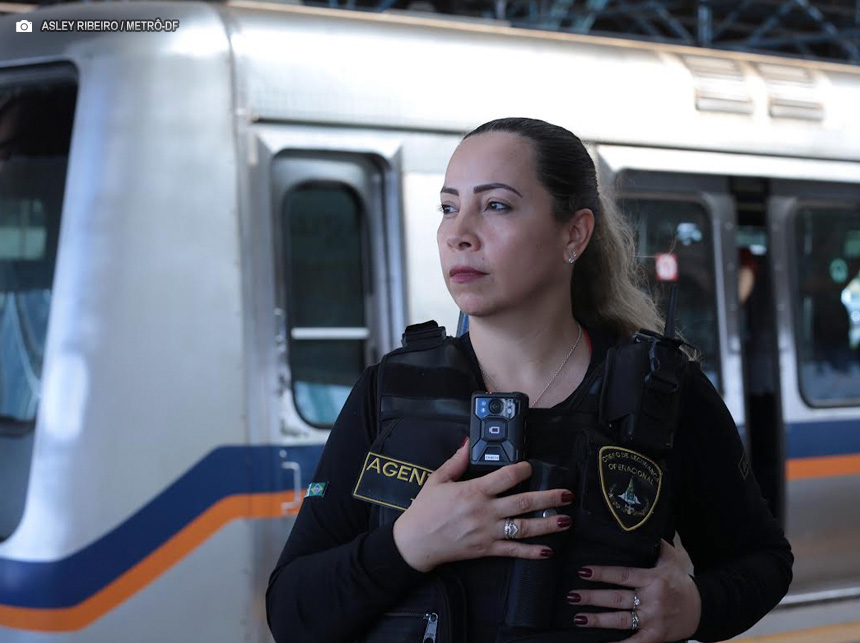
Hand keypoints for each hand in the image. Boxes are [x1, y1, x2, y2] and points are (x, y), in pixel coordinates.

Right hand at [392, 439, 574, 572]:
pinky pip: (513, 551)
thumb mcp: (438, 479)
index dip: (523, 470)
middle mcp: (485, 511)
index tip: (532, 467)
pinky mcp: (486, 549)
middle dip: (549, 498)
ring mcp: (487, 532)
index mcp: (474, 491)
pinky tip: (548, 550)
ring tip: (566, 520)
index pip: (506, 476)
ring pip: (524, 528)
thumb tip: (469, 442)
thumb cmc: (425, 510)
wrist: (415, 542)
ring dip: (548, 524)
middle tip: (567, 494)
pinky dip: (531, 552)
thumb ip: (457, 461)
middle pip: (523, 502)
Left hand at [568, 540, 701, 641]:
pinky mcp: (655, 636)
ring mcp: (653, 620)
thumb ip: (656, 544)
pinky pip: (634, 642)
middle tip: (572, 596)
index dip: (602, 573)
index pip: (622, 575)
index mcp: (653, 578)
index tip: (583, 571)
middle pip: (617, 598)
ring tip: (578, 617)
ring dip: (597, 620)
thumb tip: (640, 527)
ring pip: (620, 620)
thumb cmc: (681, 582)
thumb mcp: (672, 559)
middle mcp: (652, 599)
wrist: (702, 609)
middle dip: (592, 598)